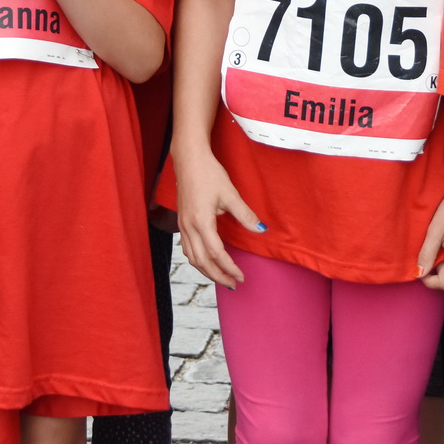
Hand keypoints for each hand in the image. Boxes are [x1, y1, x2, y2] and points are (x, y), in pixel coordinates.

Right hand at [174, 152, 262, 288]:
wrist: (189, 159)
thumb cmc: (209, 173)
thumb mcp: (230, 194)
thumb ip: (245, 215)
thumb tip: (261, 230)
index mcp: (201, 222)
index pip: (216, 254)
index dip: (229, 267)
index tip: (241, 276)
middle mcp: (188, 227)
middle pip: (201, 262)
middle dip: (218, 276)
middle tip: (233, 284)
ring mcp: (182, 225)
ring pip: (192, 258)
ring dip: (206, 271)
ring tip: (221, 277)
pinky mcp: (181, 222)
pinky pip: (187, 249)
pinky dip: (197, 260)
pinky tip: (207, 261)